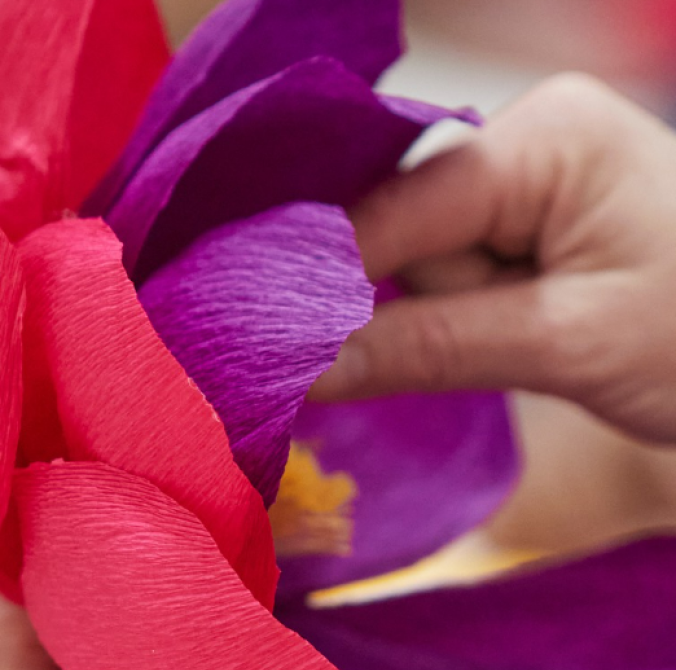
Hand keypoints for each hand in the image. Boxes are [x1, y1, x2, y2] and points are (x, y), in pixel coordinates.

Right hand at [315, 75, 675, 445]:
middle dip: (395, 306)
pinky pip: (452, 277)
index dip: (326, 278)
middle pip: (398, 230)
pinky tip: (494, 345)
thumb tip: (302, 370)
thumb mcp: (567, 345)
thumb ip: (427, 349)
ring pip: (420, 262)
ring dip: (434, 323)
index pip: (397, 206)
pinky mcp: (531, 231)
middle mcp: (525, 139)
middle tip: (424, 364)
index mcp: (542, 137)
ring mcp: (528, 184)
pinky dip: (450, 323)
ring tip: (520, 354)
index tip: (263, 348)